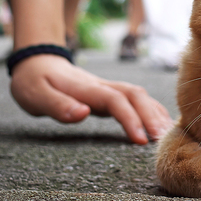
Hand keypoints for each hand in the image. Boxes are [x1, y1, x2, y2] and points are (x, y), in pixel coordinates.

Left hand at [9, 54, 173, 144]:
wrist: (36, 60)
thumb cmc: (33, 82)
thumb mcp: (35, 96)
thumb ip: (58, 105)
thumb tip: (83, 114)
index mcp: (86, 88)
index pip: (116, 101)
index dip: (131, 119)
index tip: (141, 140)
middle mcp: (102, 85)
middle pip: (136, 95)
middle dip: (152, 116)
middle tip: (162, 140)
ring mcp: (107, 88)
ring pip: (139, 95)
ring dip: (154, 113)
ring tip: (167, 135)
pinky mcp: (109, 93)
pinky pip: (135, 99)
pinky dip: (151, 110)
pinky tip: (159, 123)